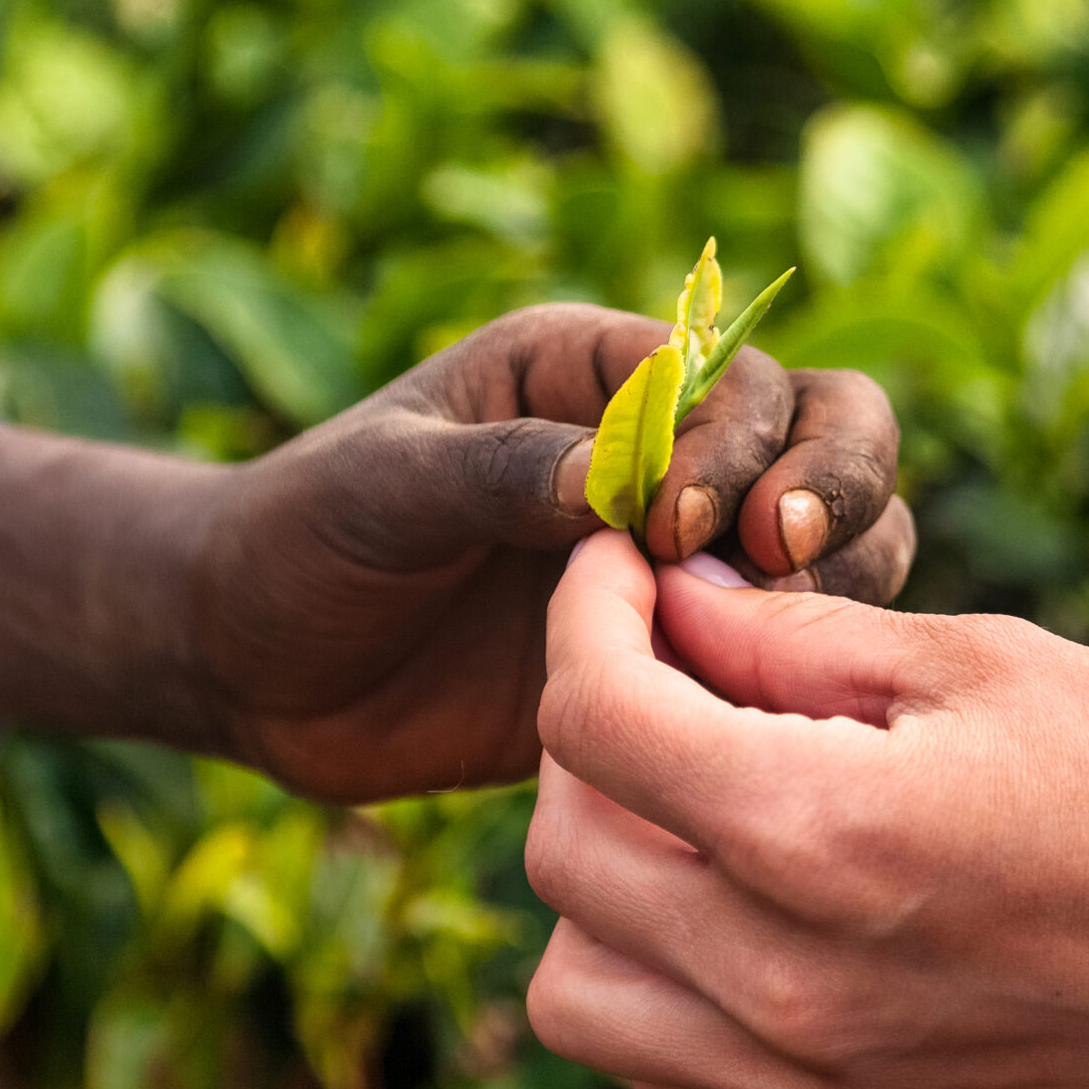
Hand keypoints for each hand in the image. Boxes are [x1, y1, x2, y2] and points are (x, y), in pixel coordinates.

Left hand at [0, 305, 913, 800]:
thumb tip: (620, 481)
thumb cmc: (299, 540)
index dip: (734, 440)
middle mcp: (664, 452)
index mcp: (595, 374)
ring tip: (767, 640)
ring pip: (834, 539)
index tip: (673, 523)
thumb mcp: (382, 487)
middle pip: (828, 430)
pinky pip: (784, 650)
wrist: (253, 664)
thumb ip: (500, 473)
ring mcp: (682, 557)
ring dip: (835, 577)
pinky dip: (800, 670)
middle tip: (779, 553)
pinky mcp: (679, 654)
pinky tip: (753, 714)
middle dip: (830, 483)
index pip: (733, 374)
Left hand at [522, 530, 1088, 1088]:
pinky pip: (670, 1077)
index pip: (592, 718)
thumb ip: (793, 640)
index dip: (582, 612)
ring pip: (582, 994)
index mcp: (822, 840)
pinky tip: (752, 913)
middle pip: (560, 854)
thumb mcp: (988, 664)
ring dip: (604, 883)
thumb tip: (669, 601)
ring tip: (701, 807)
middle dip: (586, 735)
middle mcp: (790, 991)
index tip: (620, 568)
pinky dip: (663, 989)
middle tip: (669, 670)